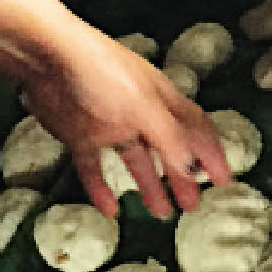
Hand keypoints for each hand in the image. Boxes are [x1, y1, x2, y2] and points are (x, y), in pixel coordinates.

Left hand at [22, 32, 232, 220]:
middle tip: (192, 205)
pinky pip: (93, 168)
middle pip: (168, 148)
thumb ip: (170, 139)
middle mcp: (139, 114)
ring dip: (150, 185)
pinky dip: (101, 189)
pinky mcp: (79, 135)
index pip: (195, 128)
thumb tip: (194, 170)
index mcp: (161, 100)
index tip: (223, 180)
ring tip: (161, 213)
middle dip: (183, 176)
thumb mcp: (144, 107)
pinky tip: (110, 210)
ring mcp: (109, 125)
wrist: (48, 58)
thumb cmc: (102, 75)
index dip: (210, 153)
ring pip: (136, 160)